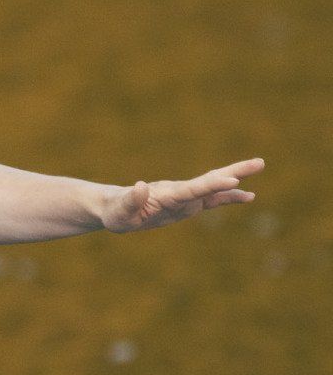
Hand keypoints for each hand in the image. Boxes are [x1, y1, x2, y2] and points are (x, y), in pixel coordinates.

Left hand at [101, 158, 261, 232]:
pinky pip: (212, 200)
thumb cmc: (116, 211)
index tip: (232, 180)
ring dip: (236, 178)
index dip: (211, 185)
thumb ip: (131, 200)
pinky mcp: (186, 204)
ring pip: (214, 186)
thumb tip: (140, 186)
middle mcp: (179, 193)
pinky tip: (248, 195)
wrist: (115, 208)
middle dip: (232, 172)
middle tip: (258, 162)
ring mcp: (185, 198)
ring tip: (259, 166)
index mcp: (166, 195)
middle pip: (209, 180)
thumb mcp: (119, 211)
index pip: (192, 189)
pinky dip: (228, 197)